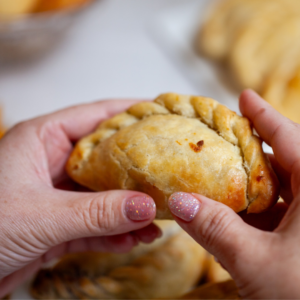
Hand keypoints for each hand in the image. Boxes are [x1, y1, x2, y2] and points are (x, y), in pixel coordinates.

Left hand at [0, 100, 158, 296]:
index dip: (130, 113)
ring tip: (158, 218)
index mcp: (43, 140)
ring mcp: (58, 194)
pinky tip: (135, 238)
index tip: (162, 114)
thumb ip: (97, 213)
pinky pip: (95, 223)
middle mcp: (53, 162)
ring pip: (104, 194)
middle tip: (170, 169)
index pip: (95, 115)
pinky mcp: (59, 223)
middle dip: (137, 168)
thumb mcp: (42, 216)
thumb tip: (146, 207)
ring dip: (130, 208)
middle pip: (106, 156)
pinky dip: (114, 232)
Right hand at [168, 90, 299, 298]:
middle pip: (283, 161)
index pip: (289, 139)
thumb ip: (215, 229)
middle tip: (221, 140)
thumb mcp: (256, 264)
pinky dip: (256, 210)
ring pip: (280, 189)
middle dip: (251, 150)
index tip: (244, 95)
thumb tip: (179, 202)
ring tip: (220, 176)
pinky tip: (234, 213)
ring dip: (249, 184)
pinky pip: (280, 213)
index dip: (264, 115)